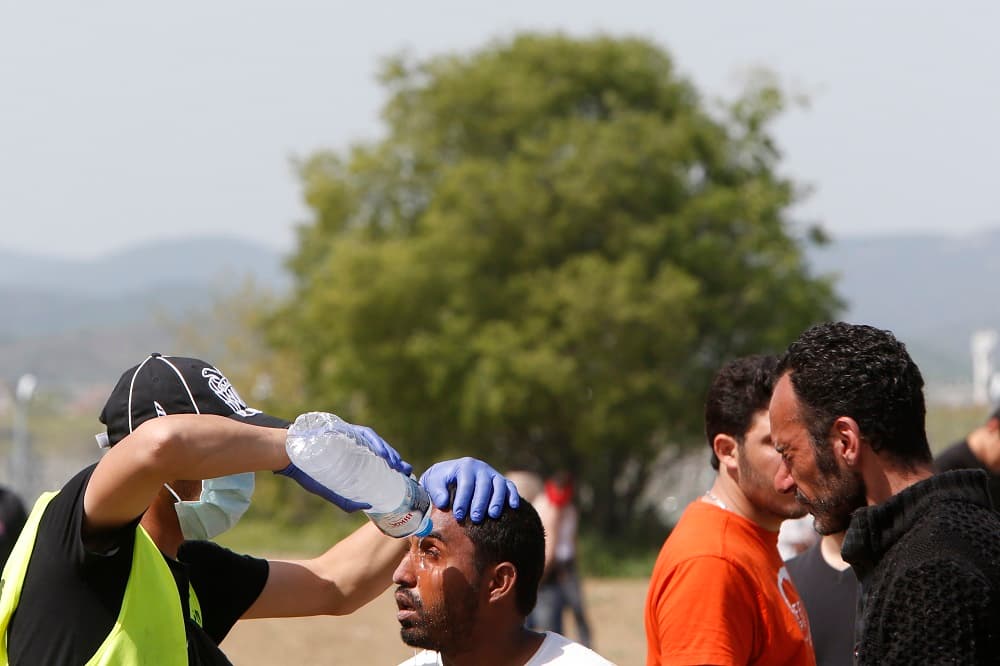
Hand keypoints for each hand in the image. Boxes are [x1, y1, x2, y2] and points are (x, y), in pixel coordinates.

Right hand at [278, 412, 412, 511]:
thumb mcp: (330, 489)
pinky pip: (366, 435)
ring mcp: (352, 437)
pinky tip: (384, 454)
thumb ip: (346, 500)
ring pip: (377, 444)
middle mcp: (356, 446)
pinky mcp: (347, 429)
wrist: (289, 454)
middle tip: (407, 473)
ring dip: (390, 454)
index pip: (379, 464)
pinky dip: (376, 444)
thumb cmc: (307, 471)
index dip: (393, 470)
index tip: (405, 479)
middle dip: (396, 463)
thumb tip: (367, 508)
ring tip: (399, 465)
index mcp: (354, 459)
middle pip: (382, 453)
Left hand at [419, 457, 519, 522]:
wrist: (448, 474)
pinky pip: (510, 486)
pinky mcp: (500, 481)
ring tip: (493, 515)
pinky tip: (513, 506)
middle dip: (480, 502)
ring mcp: (492, 473)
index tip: (459, 515)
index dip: (463, 500)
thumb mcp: (433, 482)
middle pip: (484, 484)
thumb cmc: (440, 481)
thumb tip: (443, 502)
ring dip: (497, 500)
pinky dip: (513, 495)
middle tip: (476, 519)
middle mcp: (480, 467)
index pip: (466, 483)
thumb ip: (436, 490)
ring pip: (499, 484)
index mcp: (464, 466)